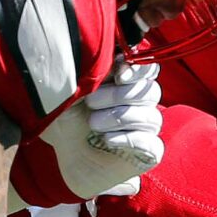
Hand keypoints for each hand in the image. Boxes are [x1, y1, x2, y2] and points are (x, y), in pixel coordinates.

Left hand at [41, 63, 163, 199]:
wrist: (64, 157)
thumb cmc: (66, 121)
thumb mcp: (70, 94)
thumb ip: (86, 75)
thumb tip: (99, 59)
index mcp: (126, 84)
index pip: (148, 69)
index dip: (139, 69)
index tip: (119, 74)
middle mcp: (142, 105)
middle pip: (150, 92)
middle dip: (119, 96)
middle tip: (91, 103)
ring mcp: (147, 129)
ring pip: (151, 117)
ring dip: (120, 118)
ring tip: (93, 124)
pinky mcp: (149, 153)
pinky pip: (151, 144)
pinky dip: (129, 139)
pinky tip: (107, 140)